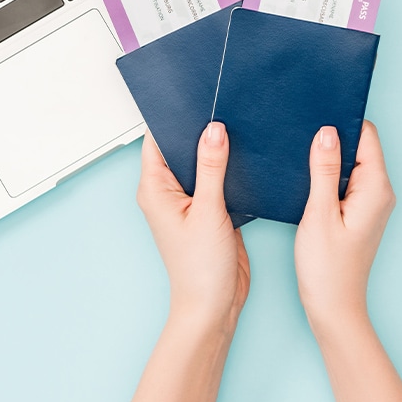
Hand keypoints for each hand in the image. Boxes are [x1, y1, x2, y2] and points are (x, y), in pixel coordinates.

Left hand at [137, 123, 249, 327]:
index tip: (193, 97)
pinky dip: (230, 167)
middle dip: (200, 129)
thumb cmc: (200, 269)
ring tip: (238, 125)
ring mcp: (190, 200)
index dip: (173, 117)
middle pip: (182, 148)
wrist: (215, 304)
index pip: (158, 141)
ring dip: (218, 149)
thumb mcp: (208, 211)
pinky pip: (218, 177)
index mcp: (155, 189)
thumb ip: (211, 167)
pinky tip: (246, 156)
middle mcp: (169, 192)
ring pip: (202, 162)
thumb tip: (213, 130)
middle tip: (223, 106)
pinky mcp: (210, 208)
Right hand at [294, 121, 395, 329]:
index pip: (366, 136)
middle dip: (333, 137)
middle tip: (301, 129)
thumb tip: (327, 133)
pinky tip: (305, 176)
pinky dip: (328, 175)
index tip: (315, 114)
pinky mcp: (358, 212)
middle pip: (360, 146)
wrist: (333, 307)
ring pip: (351, 163)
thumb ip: (325, 170)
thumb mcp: (319, 213)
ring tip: (299, 151)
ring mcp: (370, 203)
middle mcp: (379, 192)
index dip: (342, 121)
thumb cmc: (327, 267)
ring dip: (328, 156)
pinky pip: (346, 181)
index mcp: (376, 188)